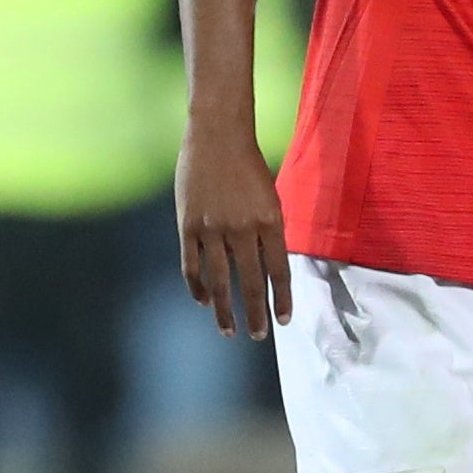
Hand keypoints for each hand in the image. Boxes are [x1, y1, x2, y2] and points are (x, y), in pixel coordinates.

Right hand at [176, 127, 291, 338]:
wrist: (217, 136)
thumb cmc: (249, 167)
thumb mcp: (270, 198)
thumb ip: (269, 232)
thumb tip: (268, 269)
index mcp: (271, 220)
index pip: (279, 270)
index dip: (282, 298)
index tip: (285, 320)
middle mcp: (243, 228)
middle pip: (250, 282)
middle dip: (256, 313)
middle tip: (260, 335)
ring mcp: (213, 229)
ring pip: (219, 281)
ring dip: (225, 310)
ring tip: (230, 331)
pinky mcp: (188, 226)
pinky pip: (192, 266)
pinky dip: (198, 288)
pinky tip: (204, 302)